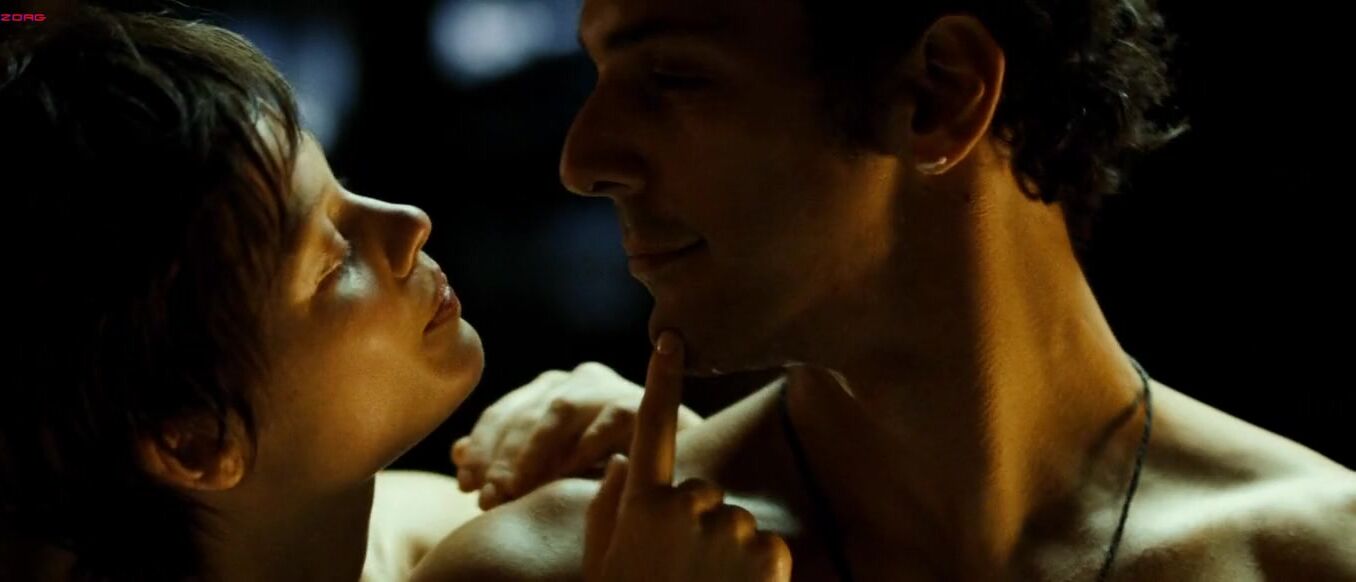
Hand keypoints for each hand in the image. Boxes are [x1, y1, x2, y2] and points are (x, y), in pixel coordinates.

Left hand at [452, 361, 702, 508]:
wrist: (677, 478)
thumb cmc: (606, 477)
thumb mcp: (552, 472)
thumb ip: (507, 460)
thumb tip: (458, 453)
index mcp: (551, 392)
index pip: (505, 414)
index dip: (481, 447)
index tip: (464, 483)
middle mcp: (578, 380)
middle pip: (527, 412)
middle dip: (501, 456)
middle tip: (486, 496)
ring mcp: (610, 388)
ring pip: (559, 410)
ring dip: (532, 453)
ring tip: (514, 490)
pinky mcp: (641, 403)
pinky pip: (606, 421)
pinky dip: (582, 448)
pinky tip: (563, 477)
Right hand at [584, 331, 790, 581]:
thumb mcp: (603, 567)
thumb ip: (608, 509)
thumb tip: (622, 461)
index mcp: (642, 503)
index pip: (652, 429)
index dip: (661, 381)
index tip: (671, 339)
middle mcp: (686, 504)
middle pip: (705, 492)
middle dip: (699, 524)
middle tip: (682, 575)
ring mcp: (729, 526)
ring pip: (737, 522)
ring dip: (729, 553)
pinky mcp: (770, 553)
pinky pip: (769, 548)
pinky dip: (760, 575)